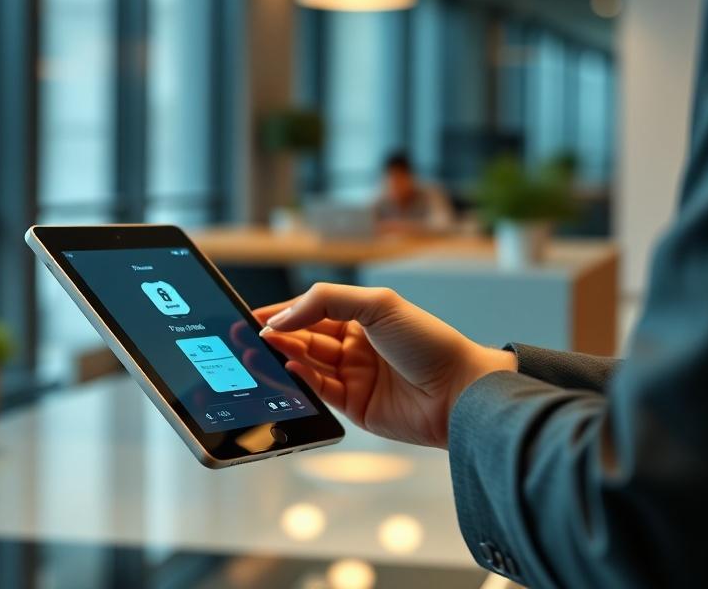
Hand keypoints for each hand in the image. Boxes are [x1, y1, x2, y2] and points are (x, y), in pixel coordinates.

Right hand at [255, 283, 515, 448]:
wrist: (459, 390)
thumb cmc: (430, 341)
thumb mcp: (379, 304)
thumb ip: (327, 300)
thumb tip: (283, 316)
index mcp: (364, 317)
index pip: (314, 309)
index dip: (284, 311)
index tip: (255, 314)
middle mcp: (356, 345)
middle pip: (305, 337)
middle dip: (277, 334)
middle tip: (248, 334)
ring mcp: (354, 376)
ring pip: (307, 364)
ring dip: (282, 356)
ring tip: (257, 350)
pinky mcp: (355, 406)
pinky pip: (318, 391)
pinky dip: (300, 379)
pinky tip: (285, 367)